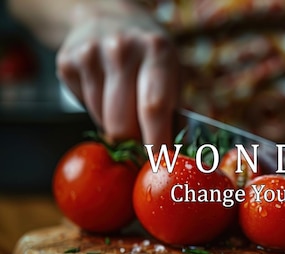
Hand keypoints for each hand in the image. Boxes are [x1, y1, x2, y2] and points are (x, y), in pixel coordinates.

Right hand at [56, 0, 179, 145]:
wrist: (108, 17)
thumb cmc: (149, 54)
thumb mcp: (172, 71)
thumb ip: (174, 110)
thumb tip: (176, 154)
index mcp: (157, 51)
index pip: (154, 108)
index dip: (156, 142)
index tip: (160, 164)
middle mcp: (122, 49)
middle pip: (122, 123)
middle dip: (134, 143)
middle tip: (142, 145)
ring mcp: (90, 54)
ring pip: (102, 120)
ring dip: (115, 127)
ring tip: (124, 107)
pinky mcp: (67, 62)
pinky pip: (83, 107)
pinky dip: (97, 112)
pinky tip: (105, 92)